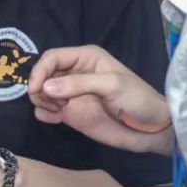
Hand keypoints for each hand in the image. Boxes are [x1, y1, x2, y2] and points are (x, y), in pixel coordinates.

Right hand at [28, 46, 171, 155]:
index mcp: (85, 57)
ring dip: (42, 101)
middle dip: (39, 87)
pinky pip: (46, 110)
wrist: (150, 129)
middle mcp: (74, 72)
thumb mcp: (112, 85)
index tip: (36, 89)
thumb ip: (78, 84)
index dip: (40, 71)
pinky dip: (44, 113)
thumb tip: (45, 88)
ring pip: (41, 92)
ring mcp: (71, 94)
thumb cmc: (137, 99)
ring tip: (59, 111)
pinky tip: (56, 119)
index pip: (52, 57)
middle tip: (52, 103)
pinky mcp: (70, 113)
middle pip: (43, 74)